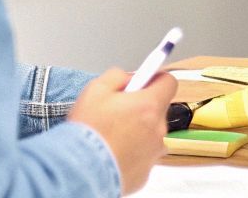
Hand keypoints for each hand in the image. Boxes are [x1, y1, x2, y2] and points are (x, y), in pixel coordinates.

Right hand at [67, 67, 178, 192]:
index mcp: (149, 105)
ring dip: (138, 132)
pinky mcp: (145, 172)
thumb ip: (117, 76)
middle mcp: (158, 130)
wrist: (78, 171)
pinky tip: (112, 153)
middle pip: (158, 110)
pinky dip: (132, 153)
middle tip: (118, 111)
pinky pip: (143, 156)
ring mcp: (153, 153)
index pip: (168, 83)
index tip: (143, 82)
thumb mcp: (95, 89)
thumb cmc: (87, 131)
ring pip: (151, 134)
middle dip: (142, 107)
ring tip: (112, 136)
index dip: (155, 80)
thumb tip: (129, 77)